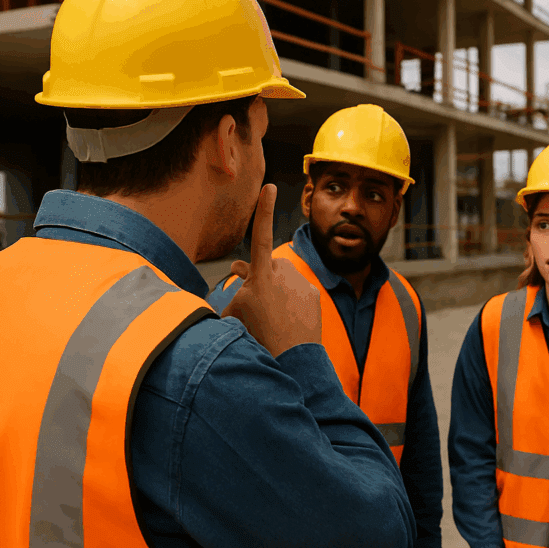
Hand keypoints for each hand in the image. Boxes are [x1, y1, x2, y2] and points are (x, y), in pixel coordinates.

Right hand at [223, 184, 320, 356]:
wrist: (291, 360)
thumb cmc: (257, 336)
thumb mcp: (235, 313)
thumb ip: (235, 289)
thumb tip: (237, 274)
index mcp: (261, 275)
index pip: (260, 235)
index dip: (263, 210)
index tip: (270, 187)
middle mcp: (283, 273)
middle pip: (267, 266)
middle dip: (260, 276)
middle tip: (253, 298)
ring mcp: (301, 283)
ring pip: (283, 278)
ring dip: (276, 289)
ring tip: (272, 316)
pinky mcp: (313, 294)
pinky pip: (298, 290)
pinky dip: (292, 300)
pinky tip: (288, 319)